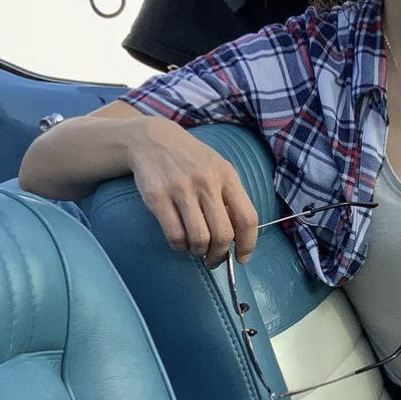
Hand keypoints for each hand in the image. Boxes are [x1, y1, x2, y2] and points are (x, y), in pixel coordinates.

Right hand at [127, 117, 258, 267]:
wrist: (152, 140)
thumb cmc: (191, 160)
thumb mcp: (218, 169)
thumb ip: (230, 197)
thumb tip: (237, 236)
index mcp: (227, 176)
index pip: (247, 218)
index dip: (247, 244)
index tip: (241, 258)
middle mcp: (206, 182)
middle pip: (223, 234)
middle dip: (219, 255)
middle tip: (213, 259)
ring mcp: (181, 189)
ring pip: (198, 238)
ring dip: (199, 252)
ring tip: (196, 250)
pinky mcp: (157, 197)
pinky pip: (174, 235)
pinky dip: (180, 247)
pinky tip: (181, 243)